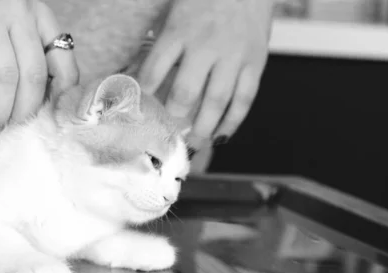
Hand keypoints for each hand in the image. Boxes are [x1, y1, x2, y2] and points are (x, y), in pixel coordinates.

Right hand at [0, 0, 78, 134]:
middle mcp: (16, 10)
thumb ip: (29, 52)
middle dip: (25, 111)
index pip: (63, 55)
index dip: (62, 91)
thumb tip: (44, 102)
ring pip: (5, 78)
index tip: (50, 115)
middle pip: (33, 74)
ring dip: (0, 112)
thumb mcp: (9, 26)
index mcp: (36, 12)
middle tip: (14, 130)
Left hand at [138, 0, 272, 147]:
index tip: (136, 112)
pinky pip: (244, 99)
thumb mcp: (172, 14)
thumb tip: (133, 77)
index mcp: (179, 31)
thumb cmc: (202, 0)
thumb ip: (158, 46)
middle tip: (167, 134)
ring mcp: (233, 55)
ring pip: (217, 101)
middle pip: (185, 92)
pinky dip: (232, 122)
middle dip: (173, 118)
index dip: (143, 96)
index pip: (154, 70)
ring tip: (193, 143)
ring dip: (203, 128)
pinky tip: (221, 136)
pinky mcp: (255, 63)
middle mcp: (206, 45)